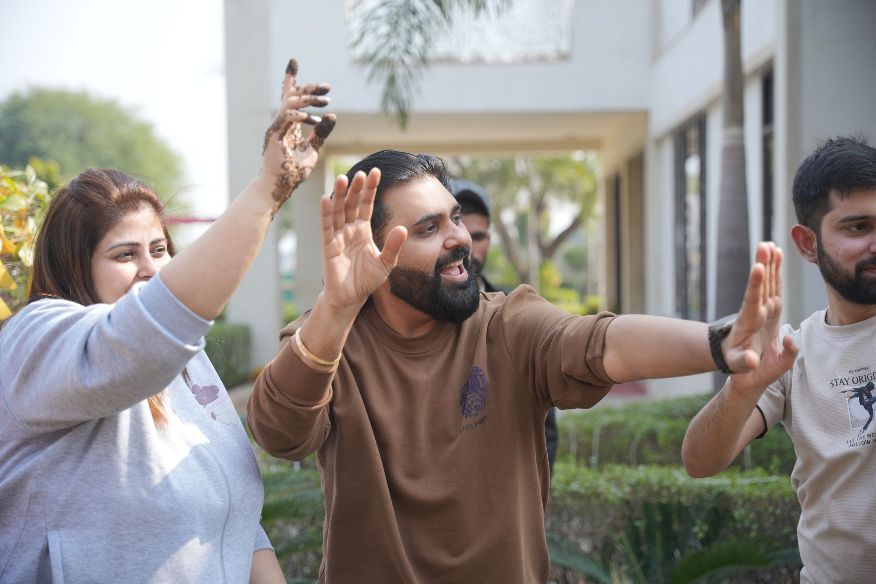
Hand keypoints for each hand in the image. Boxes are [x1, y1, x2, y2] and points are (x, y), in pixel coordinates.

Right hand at [261, 58, 335, 214]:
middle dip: (309, 88)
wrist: (279, 187)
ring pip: (289, 103)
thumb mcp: (313, 149)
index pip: (289, 97)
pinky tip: (313, 118)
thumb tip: (332, 116)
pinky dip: (299, 115)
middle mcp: (280, 123)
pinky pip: (286, 119)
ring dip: (308, 99)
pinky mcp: (273, 137)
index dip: (290, 78)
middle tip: (328, 87)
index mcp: (287, 124)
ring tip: (325, 101)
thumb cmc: (294, 171)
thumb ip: (320, 133)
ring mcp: (275, 128)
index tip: (293, 61)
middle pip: (291, 96)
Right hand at [319, 169, 406, 314]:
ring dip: (340, 195)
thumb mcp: (385, 263)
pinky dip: (326, 213)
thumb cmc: (366, 280)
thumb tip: (403, 228)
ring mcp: (337, 236)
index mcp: (363, 230)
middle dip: (357, 189)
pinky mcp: (328, 246)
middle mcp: (349, 229)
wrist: (350, 298)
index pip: (367, 205)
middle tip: (362, 173)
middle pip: (352, 204)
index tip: (375, 172)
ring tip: (343, 179)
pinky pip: (326, 227)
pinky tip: (326, 198)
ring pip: (338, 211)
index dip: (370, 189)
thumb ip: (393, 246)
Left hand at [722, 242, 797, 389]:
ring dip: (769, 264)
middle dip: (763, 266)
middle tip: (764, 246)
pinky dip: (774, 272)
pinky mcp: (768, 309)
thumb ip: (744, 363)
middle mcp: (756, 312)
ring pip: (767, 283)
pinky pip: (772, 287)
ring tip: (769, 245)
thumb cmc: (740, 366)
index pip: (752, 301)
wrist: (738, 362)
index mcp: (749, 324)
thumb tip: (751, 359)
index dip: (755, 285)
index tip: (757, 268)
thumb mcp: (740, 368)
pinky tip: (775, 256)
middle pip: (760, 286)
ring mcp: (762, 309)